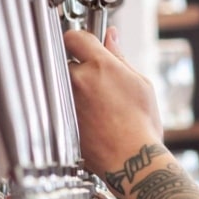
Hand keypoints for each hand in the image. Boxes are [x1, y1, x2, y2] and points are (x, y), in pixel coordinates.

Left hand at [64, 27, 163, 179]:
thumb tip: (111, 37)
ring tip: (89, 101)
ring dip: (68, 86)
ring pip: (57, 83)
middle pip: (61, 59)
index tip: (83, 47)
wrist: (132, 162)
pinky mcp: (59, 120)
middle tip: (90, 78)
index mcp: (100, 66)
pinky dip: (66, 106)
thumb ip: (120, 57)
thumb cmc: (142, 126)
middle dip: (72, 65)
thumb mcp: (140, 84)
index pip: (74, 37)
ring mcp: (66, 101)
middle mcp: (78, 81)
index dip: (79, 40)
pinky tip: (87, 117)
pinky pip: (56, 105)